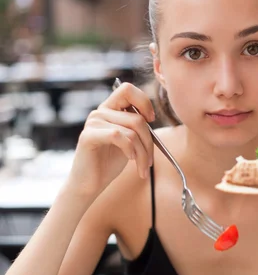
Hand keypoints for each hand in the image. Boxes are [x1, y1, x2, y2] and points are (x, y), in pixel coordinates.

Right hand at [67, 82, 154, 196]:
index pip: (128, 89)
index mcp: (110, 110)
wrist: (89, 184)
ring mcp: (93, 122)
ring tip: (142, 168)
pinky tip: (130, 160)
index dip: (144, 102)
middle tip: (149, 162)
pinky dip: (130, 150)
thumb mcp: (129, 142)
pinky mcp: (88, 135)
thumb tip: (151, 117)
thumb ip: (137, 127)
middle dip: (149, 142)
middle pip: (137, 118)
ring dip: (142, 153)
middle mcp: (100, 112)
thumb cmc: (108, 164)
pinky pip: (119, 136)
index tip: (151, 120)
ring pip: (132, 130)